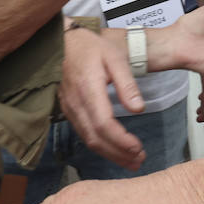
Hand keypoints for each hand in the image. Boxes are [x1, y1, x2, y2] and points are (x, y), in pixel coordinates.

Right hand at [58, 25, 145, 169]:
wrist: (64, 42)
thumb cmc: (92, 47)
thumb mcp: (115, 58)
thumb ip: (127, 84)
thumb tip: (138, 109)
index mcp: (88, 89)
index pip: (103, 124)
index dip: (120, 141)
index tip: (138, 148)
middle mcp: (75, 103)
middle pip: (95, 138)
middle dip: (118, 153)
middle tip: (139, 161)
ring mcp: (69, 109)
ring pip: (88, 139)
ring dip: (110, 153)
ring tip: (131, 160)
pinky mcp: (68, 110)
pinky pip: (83, 133)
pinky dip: (99, 146)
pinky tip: (113, 149)